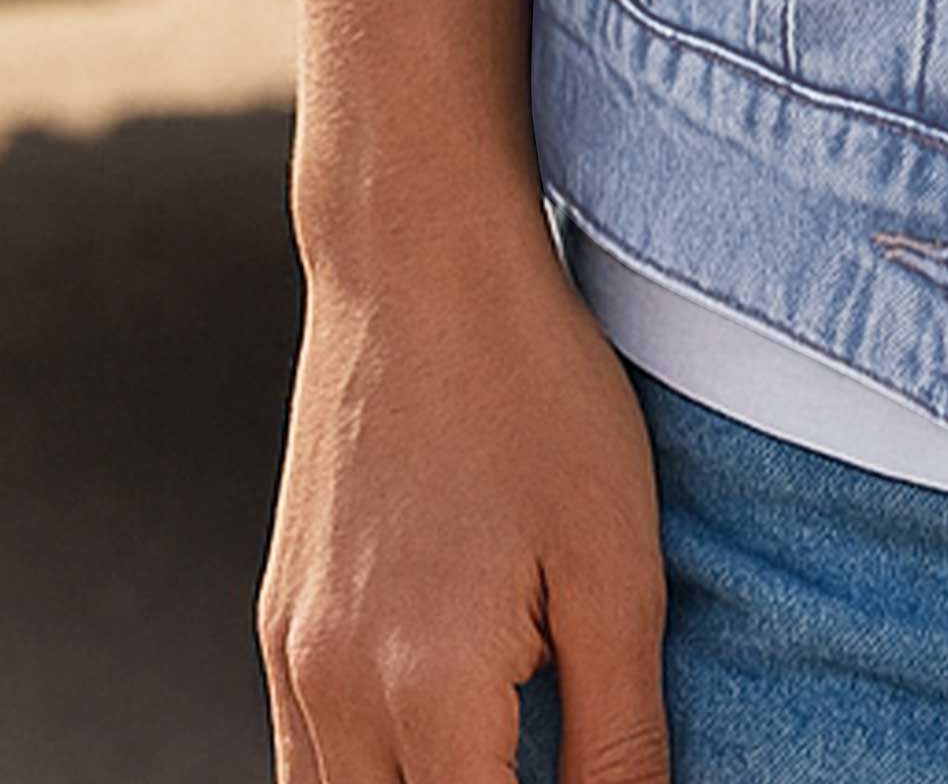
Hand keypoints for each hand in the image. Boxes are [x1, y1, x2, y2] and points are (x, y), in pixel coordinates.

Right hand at [260, 212, 671, 781]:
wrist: (416, 264)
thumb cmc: (532, 390)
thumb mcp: (616, 561)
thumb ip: (622, 732)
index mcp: (427, 692)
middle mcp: (335, 694)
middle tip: (546, 760)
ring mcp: (292, 660)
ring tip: (504, 755)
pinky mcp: (278, 623)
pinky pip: (303, 760)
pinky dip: (364, 781)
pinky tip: (440, 747)